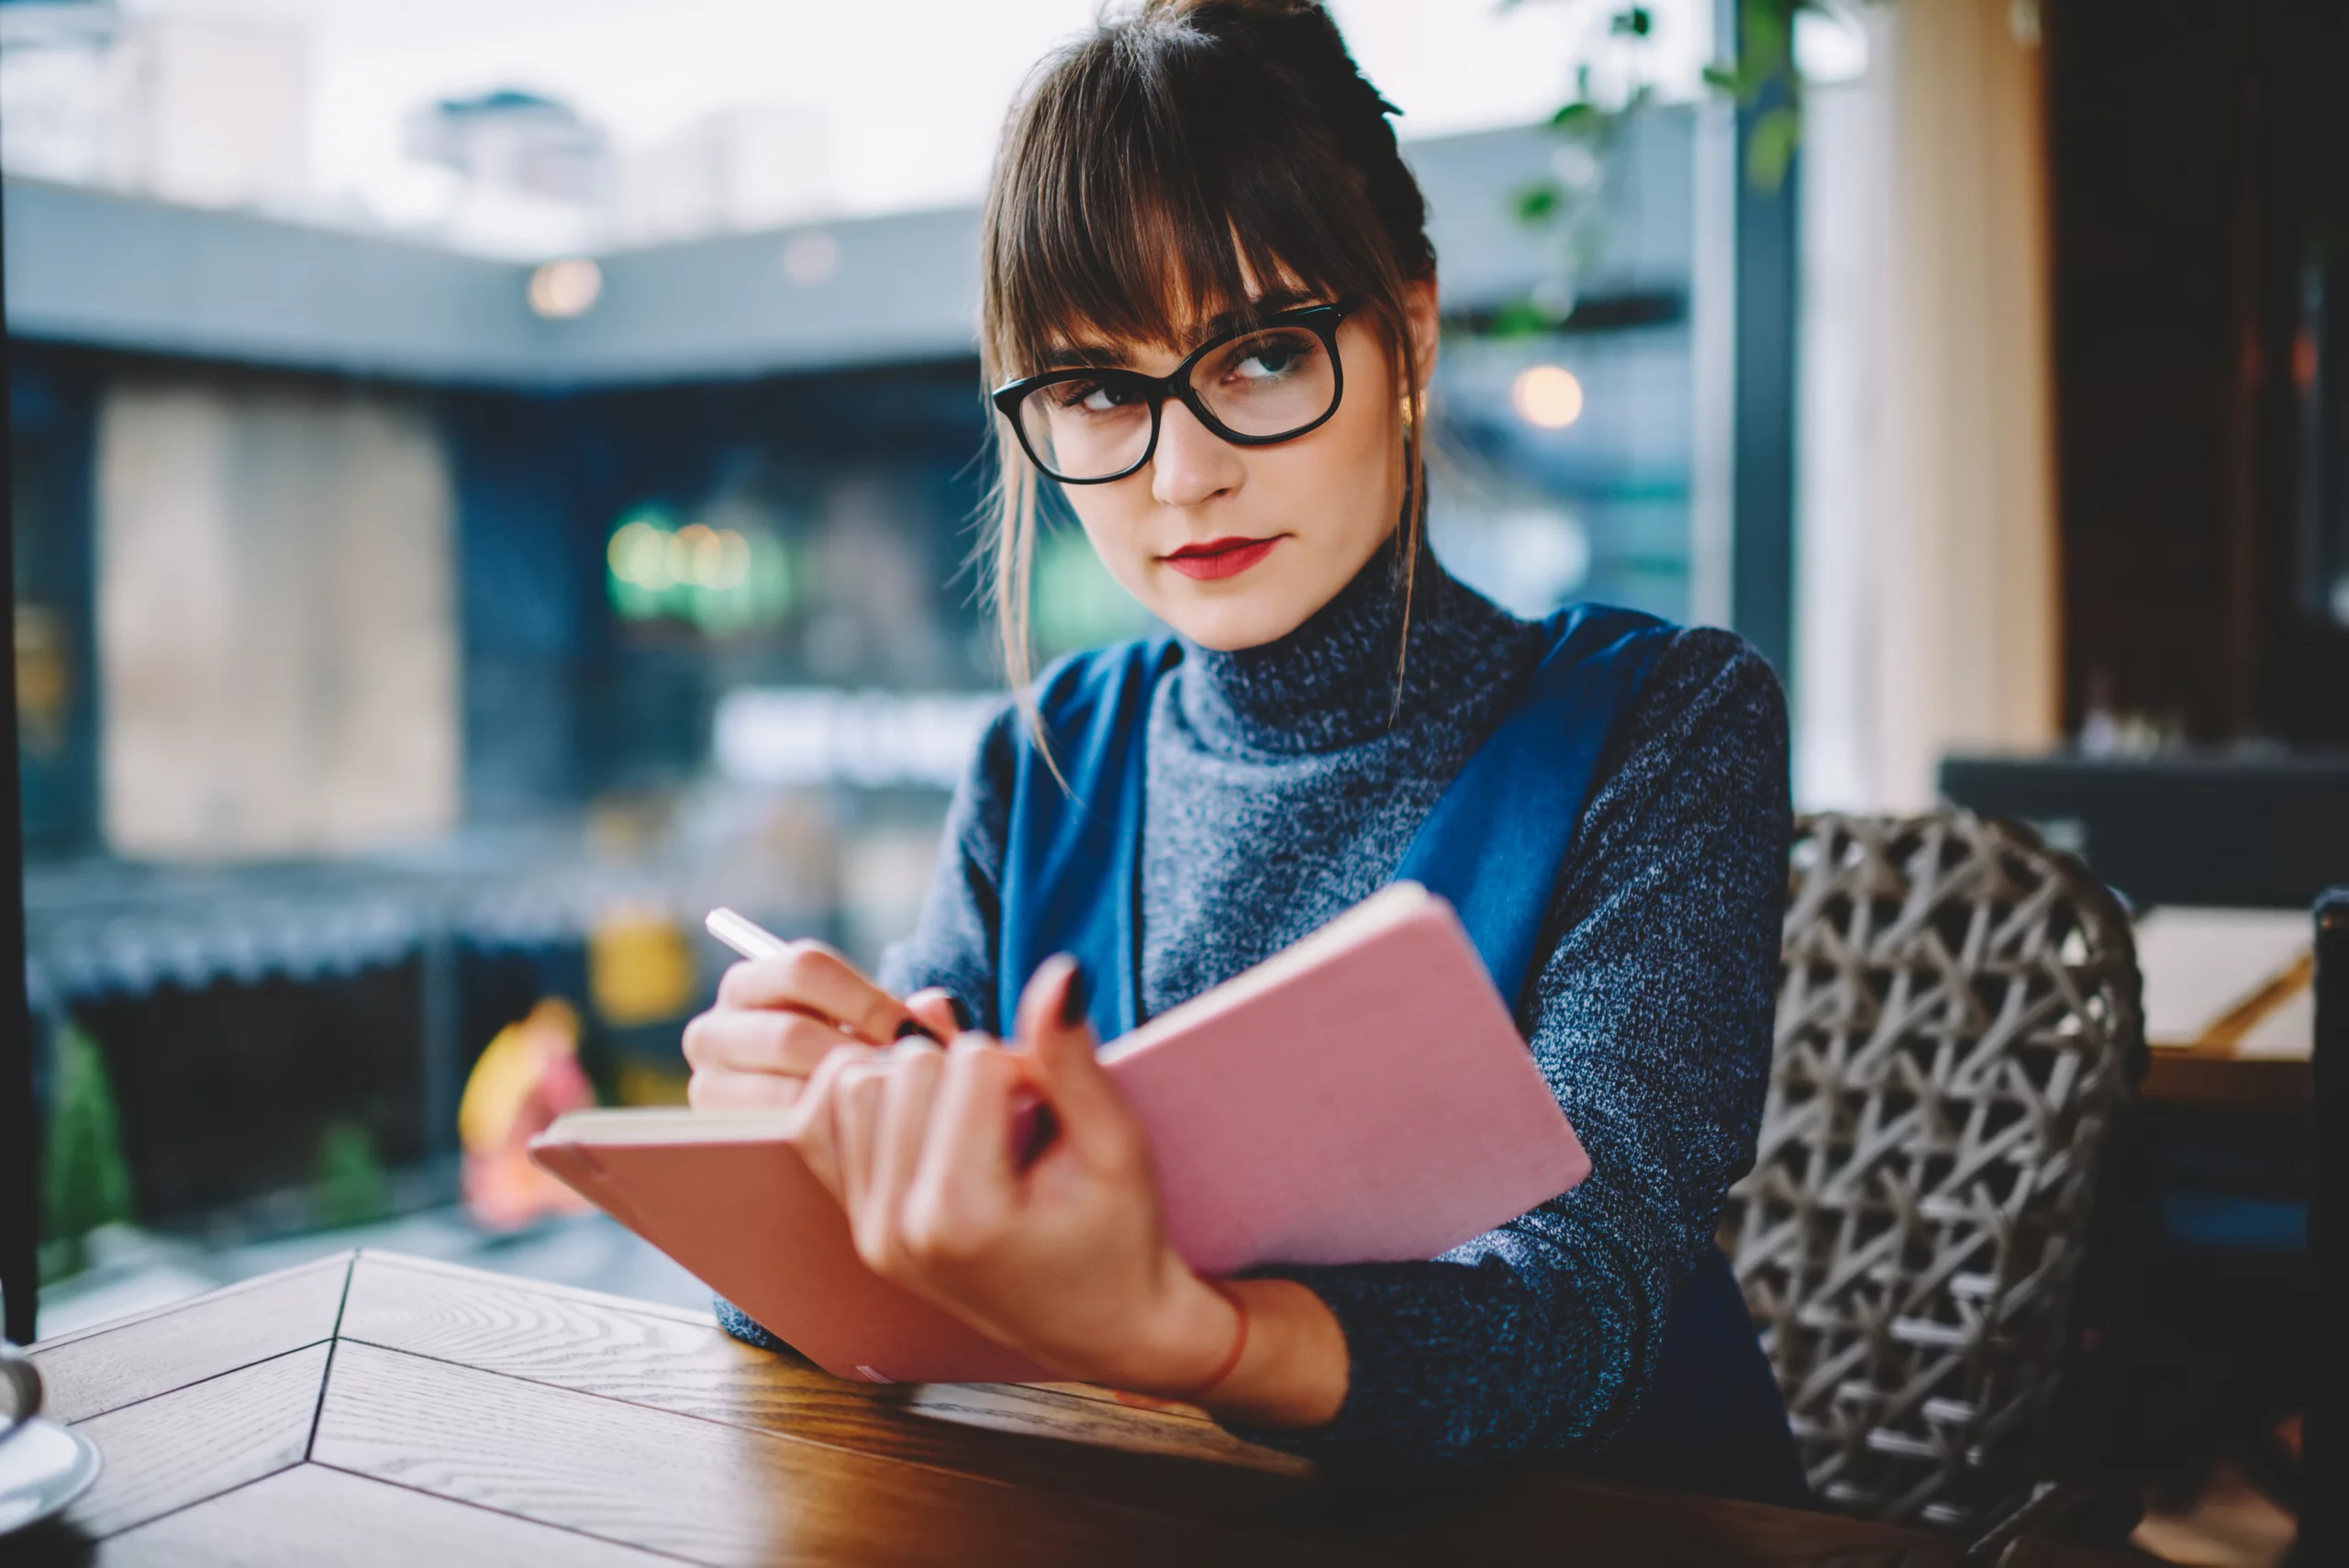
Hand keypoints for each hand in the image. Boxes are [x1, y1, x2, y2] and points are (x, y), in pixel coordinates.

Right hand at [681, 940, 962, 1111]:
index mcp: (751, 982)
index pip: (805, 967)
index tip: (911, 1032)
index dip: (866, 999)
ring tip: (887, 1106)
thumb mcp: (873, 1029)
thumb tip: (933, 1008)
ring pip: (782, 1090)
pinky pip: (776, 1133)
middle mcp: (715, 1027)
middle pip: (789, 1034)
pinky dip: (824, 1132)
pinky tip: (859, 1133)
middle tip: (902, 1080)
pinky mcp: (717, 1133)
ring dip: (842, 1100)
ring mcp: (707, 1083)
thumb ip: (909, 1015)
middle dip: (855, 1059)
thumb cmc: (847, 1057)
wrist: (810, 1116)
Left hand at [784, 956, 1245, 1396]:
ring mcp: (869, 1231)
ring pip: (858, 1079)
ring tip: (978, 1125)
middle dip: (969, 1071)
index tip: (1055, 1119)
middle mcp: (896, 1229)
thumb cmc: (1118, 1233)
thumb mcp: (1113, 1145)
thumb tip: (1059, 972)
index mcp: (961, 1217)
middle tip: (1019, 1121)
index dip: (1028, 1068)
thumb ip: (1073, 1059)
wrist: (1100, 1320)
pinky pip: (823, 1118)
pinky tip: (928, 1121)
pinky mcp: (857, 1225)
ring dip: (918, 1081)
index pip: (971, 1061)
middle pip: (906, 1063)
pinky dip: (874, 1099)